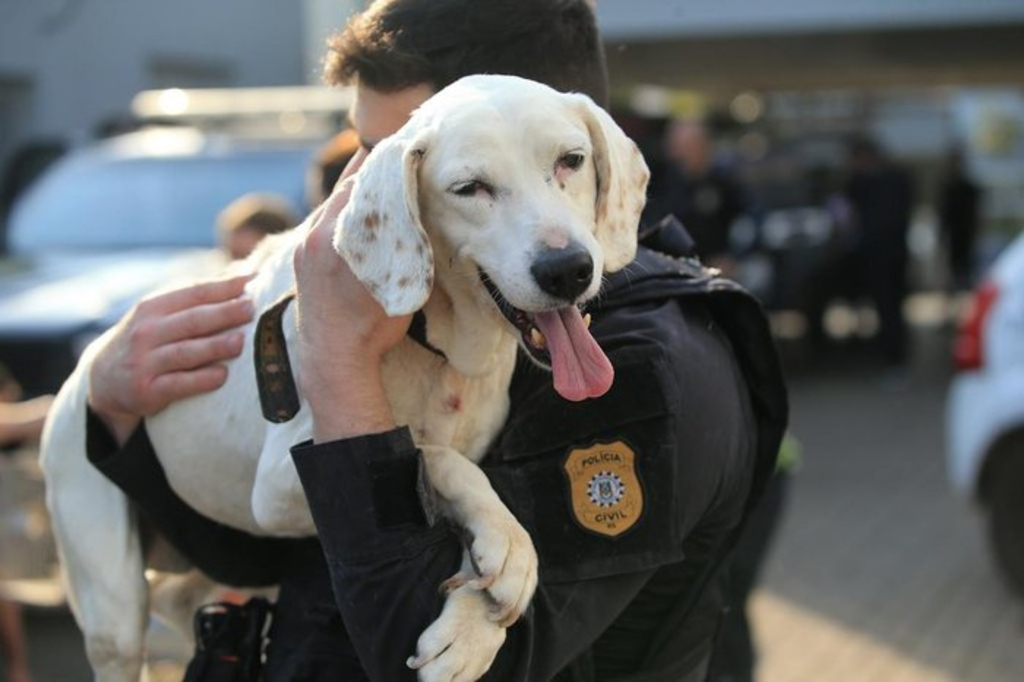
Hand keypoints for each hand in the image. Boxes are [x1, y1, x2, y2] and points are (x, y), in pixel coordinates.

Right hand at [88, 274, 254, 443]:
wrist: (104, 379)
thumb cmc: (147, 340)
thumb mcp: (159, 314)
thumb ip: (195, 297)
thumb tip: (242, 273)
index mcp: (152, 307)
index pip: (193, 293)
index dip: (223, 286)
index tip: (252, 280)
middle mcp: (147, 332)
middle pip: (192, 320)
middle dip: (223, 313)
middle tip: (250, 308)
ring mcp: (145, 362)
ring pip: (185, 352)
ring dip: (215, 346)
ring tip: (240, 341)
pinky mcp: (147, 391)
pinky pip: (178, 384)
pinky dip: (201, 379)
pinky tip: (222, 375)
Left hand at [292, 157, 412, 441]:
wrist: (334, 359)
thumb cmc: (372, 326)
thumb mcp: (398, 280)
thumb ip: (404, 243)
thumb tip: (420, 213)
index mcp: (341, 235)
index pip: (364, 182)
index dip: (385, 162)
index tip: (405, 146)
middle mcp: (317, 233)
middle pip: (346, 187)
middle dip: (371, 172)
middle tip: (396, 153)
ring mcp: (304, 245)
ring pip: (333, 204)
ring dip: (356, 192)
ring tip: (380, 179)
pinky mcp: (300, 257)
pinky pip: (323, 222)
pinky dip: (342, 211)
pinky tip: (360, 212)